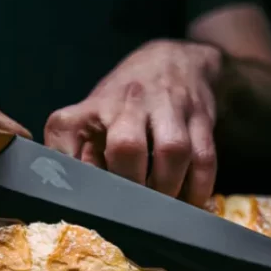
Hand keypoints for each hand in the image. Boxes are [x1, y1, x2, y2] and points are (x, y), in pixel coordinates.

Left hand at [45, 40, 222, 206]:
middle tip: (131, 208)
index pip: (65, 133)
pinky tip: (189, 203)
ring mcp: (169, 107)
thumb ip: (77, 151)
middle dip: (130, 184)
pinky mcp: (201, 118)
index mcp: (92, 106)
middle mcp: (129, 101)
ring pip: (173, 151)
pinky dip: (198, 189)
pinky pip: (204, 159)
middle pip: (126, 146)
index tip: (78, 194)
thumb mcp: (92, 116)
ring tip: (161, 209)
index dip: (67, 167)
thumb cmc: (126, 102)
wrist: (176, 61)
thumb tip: (72, 195)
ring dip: (167, 189)